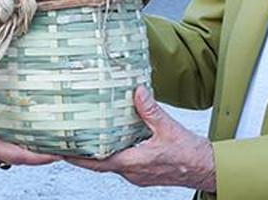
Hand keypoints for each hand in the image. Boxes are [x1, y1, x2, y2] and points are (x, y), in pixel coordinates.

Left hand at [67, 86, 215, 191]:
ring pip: (110, 164)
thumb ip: (151, 110)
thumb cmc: (189, 155)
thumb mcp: (169, 128)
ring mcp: (136, 173)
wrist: (205, 168)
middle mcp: (131, 172)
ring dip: (97, 153)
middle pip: (99, 164)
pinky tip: (111, 140)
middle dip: (82, 154)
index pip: (98, 162)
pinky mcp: (142, 171)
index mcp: (134, 163)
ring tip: (83, 139)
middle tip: (65, 143)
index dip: (78, 158)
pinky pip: (121, 162)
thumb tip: (138, 92)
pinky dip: (112, 152)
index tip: (61, 151)